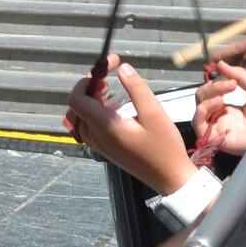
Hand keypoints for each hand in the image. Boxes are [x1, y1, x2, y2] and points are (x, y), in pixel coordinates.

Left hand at [64, 56, 194, 196]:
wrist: (170, 178)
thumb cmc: (165, 146)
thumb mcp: (154, 113)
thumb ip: (136, 88)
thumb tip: (122, 68)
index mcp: (105, 126)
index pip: (77, 99)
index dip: (85, 81)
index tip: (104, 70)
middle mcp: (96, 137)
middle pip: (76, 107)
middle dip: (88, 89)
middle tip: (109, 80)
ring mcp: (99, 145)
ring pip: (79, 118)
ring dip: (90, 101)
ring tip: (111, 92)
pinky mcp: (105, 149)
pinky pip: (88, 128)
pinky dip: (94, 113)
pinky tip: (115, 109)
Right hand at [192, 63, 245, 155]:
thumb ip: (239, 75)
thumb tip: (220, 63)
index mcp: (231, 109)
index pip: (212, 93)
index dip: (218, 83)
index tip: (232, 81)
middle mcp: (222, 118)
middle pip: (203, 99)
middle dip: (211, 87)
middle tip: (229, 86)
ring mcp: (218, 128)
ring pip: (199, 109)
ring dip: (207, 98)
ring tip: (222, 96)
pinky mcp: (215, 138)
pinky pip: (197, 123)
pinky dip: (202, 110)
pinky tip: (217, 103)